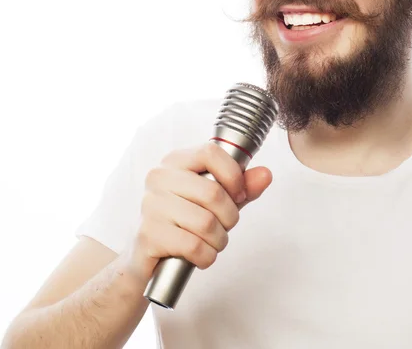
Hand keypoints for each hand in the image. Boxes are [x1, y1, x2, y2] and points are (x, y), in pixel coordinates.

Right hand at [123, 141, 272, 282]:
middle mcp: (158, 178)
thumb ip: (240, 188)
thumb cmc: (182, 223)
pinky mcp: (148, 235)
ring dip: (218, 241)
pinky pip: (194, 246)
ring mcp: (151, 206)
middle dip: (229, 217)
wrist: (146, 257)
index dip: (233, 175)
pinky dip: (206, 256)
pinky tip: (198, 255)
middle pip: (213, 193)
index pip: (210, 153)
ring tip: (210, 242)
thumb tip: (265, 174)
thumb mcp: (215, 201)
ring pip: (206, 223)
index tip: (239, 194)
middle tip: (223, 226)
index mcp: (174, 162)